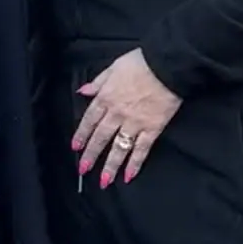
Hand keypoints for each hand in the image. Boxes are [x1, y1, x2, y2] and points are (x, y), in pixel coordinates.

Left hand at [72, 49, 181, 187]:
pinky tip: (129, 176)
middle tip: (83, 169)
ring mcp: (134, 123)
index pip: (89, 120)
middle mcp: (117, 113)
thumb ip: (98, 81)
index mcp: (106, 97)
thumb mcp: (114, 66)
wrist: (166, 65)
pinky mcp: (152, 128)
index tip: (76, 147)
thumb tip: (83, 91)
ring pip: (118, 148)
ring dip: (110, 166)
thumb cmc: (141, 62)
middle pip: (101, 137)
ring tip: (104, 181)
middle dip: (91, 155)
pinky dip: (135, 163)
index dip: (82, 134)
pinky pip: (141, 149)